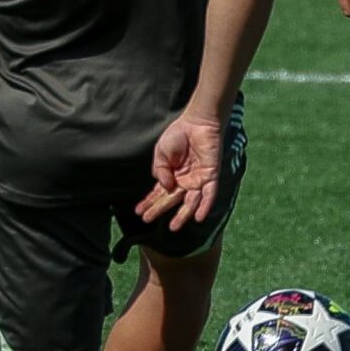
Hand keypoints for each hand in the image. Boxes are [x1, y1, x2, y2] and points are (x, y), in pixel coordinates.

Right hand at [140, 111, 222, 229]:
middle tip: (147, 220)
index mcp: (171, 175)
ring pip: (191, 202)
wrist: (197, 123)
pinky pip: (209, 194)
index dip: (149, 202)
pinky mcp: (211, 176)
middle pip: (172, 199)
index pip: (159, 193)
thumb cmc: (179, 135)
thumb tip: (165, 188)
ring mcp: (198, 180)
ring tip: (173, 227)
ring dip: (183, 215)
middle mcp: (184, 181)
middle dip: (159, 209)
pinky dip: (205, 206)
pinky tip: (199, 218)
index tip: (139, 212)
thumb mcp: (161, 153)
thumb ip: (160, 170)